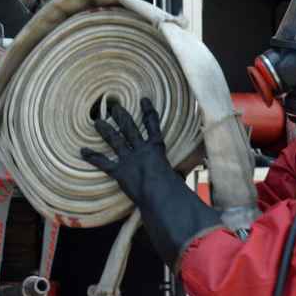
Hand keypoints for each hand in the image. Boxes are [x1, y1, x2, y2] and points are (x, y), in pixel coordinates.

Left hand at [81, 98, 222, 266]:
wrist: (160, 195)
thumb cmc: (175, 190)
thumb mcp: (184, 178)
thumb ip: (188, 172)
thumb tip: (214, 182)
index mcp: (158, 149)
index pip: (154, 126)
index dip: (149, 113)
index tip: (145, 100)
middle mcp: (141, 150)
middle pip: (130, 128)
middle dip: (122, 116)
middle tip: (114, 105)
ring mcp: (129, 159)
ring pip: (115, 140)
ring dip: (105, 130)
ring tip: (96, 121)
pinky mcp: (119, 171)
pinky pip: (104, 162)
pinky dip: (92, 157)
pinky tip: (81, 151)